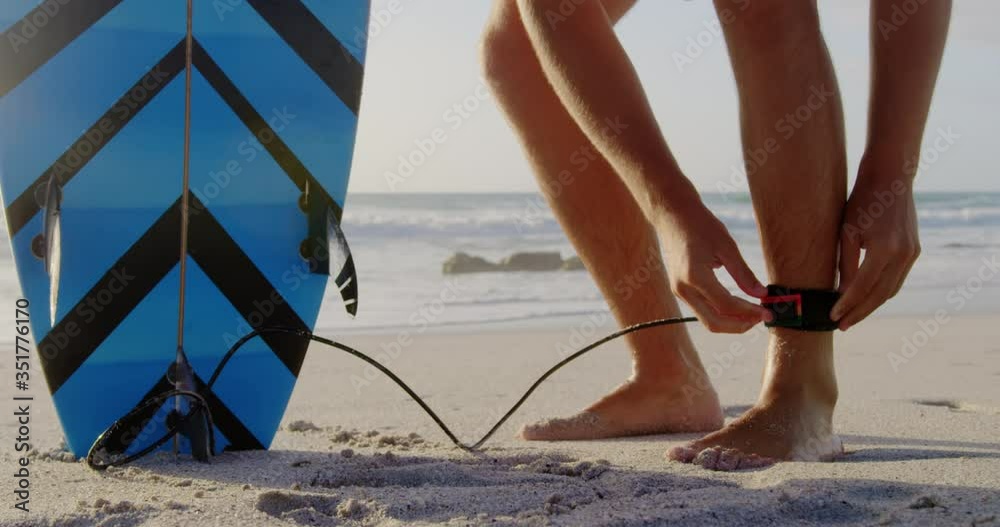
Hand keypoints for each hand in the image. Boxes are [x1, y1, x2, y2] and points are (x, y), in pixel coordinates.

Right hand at [656, 199, 771, 332]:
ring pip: (708, 319)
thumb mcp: (726, 246)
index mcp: (695, 277)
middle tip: (761, 319)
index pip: (726, 305)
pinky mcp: (681, 289)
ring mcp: (679, 291)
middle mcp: (683, 289)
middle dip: (740, 325)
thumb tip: (761, 294)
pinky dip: (721, 312)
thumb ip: (743, 273)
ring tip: (753, 313)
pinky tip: (737, 306)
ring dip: (731, 321)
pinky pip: (703, 309)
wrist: (672, 215)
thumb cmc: (700, 225)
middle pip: (714, 322)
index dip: (750, 312)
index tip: (768, 313)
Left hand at [832, 170, 919, 329]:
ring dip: (872, 305)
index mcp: (884, 249)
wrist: (891, 179)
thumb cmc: (861, 202)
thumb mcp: (846, 232)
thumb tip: (841, 294)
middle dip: (860, 312)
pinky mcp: (914, 251)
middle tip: (841, 326)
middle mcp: (903, 255)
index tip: (833, 318)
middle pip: (880, 295)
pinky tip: (866, 298)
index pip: (862, 288)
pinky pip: (897, 279)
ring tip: (851, 316)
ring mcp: (912, 254)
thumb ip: (846, 264)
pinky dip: (881, 292)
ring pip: (891, 290)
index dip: (847, 305)